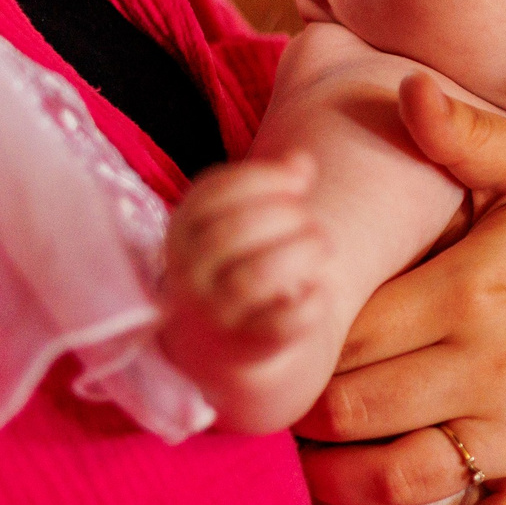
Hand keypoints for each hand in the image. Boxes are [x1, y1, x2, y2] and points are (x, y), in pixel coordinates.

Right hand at [159, 154, 331, 378]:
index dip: (266, 178)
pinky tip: (318, 289)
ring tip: (322, 247)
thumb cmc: (240, 259)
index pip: (214, 193)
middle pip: (234, 233)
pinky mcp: (248, 343)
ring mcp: (214, 310)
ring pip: (254, 279)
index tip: (300, 181)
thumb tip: (301, 161)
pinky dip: (312, 301)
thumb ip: (273, 183)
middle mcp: (189, 270)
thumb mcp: (244, 216)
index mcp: (183, 228)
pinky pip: (283, 322)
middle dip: (287, 217)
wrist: (221, 338)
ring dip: (302, 254)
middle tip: (314, 223)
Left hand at [296, 76, 505, 504]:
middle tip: (282, 414)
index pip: (350, 335)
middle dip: (306, 419)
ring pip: (401, 479)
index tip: (282, 350)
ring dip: (339, 486)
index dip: (302, 348)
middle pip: (356, 410)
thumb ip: (464, 136)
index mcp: (472, 288)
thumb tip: (405, 89)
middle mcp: (493, 367)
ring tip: (315, 471)